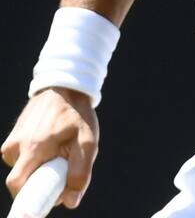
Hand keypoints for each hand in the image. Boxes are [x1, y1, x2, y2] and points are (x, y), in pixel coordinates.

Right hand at [1, 87, 98, 208]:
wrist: (65, 87)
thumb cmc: (77, 115)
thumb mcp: (87, 142)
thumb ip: (80, 172)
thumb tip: (71, 202)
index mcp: (33, 148)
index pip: (18, 186)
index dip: (31, 197)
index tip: (49, 197)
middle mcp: (16, 146)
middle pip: (21, 180)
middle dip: (40, 181)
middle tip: (62, 168)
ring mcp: (12, 141)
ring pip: (23, 169)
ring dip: (40, 167)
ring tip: (59, 150)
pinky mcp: (12, 137)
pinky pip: (22, 158)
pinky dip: (36, 158)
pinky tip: (51, 144)